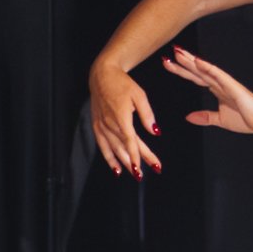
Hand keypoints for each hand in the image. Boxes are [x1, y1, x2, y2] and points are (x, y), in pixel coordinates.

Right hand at [89, 58, 160, 177]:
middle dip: (136, 162)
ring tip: (135, 175)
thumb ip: (147, 115)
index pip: (131, 141)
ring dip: (124, 163)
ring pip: (114, 149)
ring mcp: (102, 126)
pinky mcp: (97, 126)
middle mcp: (110, 124)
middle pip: (125, 148)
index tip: (146, 166)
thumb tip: (155, 132)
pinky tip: (116, 169)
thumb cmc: (122, 84)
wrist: (102, 76)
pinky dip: (109, 158)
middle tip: (147, 174)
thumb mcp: (139, 95)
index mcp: (121, 116)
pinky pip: (102, 146)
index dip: (138, 155)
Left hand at [166, 45, 252, 134]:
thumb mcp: (220, 120)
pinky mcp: (233, 87)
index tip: (168, 63)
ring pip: (204, 70)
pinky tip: (197, 61)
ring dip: (191, 61)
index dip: (182, 71)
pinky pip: (218, 75)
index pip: (195, 78)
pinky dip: (207, 68)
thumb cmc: (247, 120)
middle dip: (182, 62)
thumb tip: (188, 117)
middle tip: (168, 52)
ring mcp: (226, 84)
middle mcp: (219, 84)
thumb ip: (205, 117)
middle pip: (197, 71)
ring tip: (178, 52)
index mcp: (217, 90)